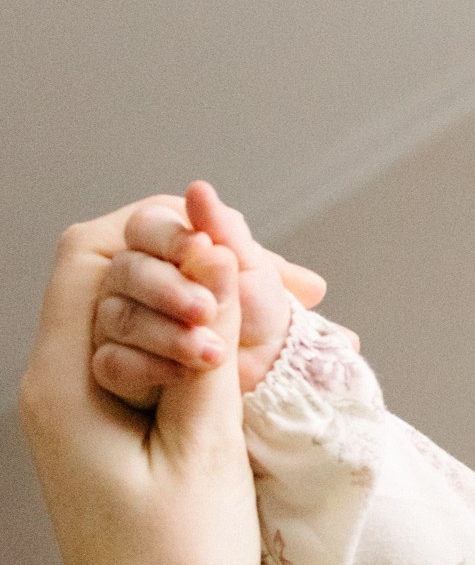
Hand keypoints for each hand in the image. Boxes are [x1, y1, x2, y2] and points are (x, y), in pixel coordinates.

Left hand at [18, 213, 260, 564]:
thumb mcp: (207, 454)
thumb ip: (210, 348)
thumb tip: (217, 253)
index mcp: (62, 384)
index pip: (94, 252)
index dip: (167, 231)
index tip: (243, 253)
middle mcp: (55, 388)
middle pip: (114, 272)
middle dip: (197, 264)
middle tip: (294, 291)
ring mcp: (78, 413)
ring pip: (136, 314)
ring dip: (206, 308)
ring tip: (289, 327)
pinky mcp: (106, 437)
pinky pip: (146, 361)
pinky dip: (198, 352)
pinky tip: (254, 367)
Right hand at [90, 180, 326, 407]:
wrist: (273, 368)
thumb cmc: (260, 311)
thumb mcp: (254, 268)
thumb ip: (225, 231)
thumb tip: (198, 190)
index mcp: (164, 245)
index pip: (145, 227)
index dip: (170, 237)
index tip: (203, 248)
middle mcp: (134, 279)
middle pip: (126, 271)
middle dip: (169, 289)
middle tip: (208, 308)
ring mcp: (121, 320)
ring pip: (118, 316)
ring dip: (166, 334)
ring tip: (214, 351)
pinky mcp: (120, 365)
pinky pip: (112, 363)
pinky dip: (147, 368)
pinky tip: (185, 374)